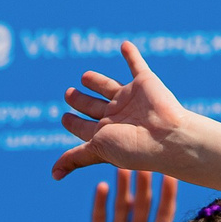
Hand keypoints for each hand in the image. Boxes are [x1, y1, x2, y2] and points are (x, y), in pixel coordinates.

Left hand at [52, 42, 200, 180]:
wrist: (167, 136)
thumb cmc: (134, 148)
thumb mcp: (97, 151)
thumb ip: (76, 157)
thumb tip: (53, 176)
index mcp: (106, 133)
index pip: (84, 127)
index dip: (72, 123)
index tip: (63, 117)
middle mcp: (117, 116)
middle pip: (93, 106)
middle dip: (80, 101)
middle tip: (68, 94)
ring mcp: (131, 99)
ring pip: (109, 86)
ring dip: (97, 81)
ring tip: (83, 76)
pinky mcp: (145, 83)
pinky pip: (137, 65)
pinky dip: (132, 55)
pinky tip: (124, 45)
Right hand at [82, 170, 174, 221]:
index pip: (164, 211)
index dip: (167, 193)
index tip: (170, 173)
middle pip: (143, 202)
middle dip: (145, 182)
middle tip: (146, 159)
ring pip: (122, 204)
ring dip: (124, 186)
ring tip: (123, 166)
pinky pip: (99, 217)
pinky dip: (101, 202)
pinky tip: (104, 187)